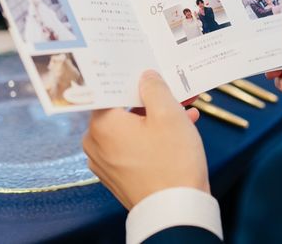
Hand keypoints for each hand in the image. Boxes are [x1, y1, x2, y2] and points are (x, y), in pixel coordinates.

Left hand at [83, 71, 208, 209]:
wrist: (177, 211)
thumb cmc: (172, 161)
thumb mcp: (168, 113)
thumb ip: (154, 87)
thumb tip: (145, 76)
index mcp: (102, 124)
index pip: (109, 89)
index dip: (130, 77)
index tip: (144, 69)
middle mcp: (96, 143)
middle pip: (123, 108)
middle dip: (150, 98)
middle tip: (172, 90)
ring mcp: (106, 162)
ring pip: (131, 126)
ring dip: (157, 116)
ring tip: (185, 110)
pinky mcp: (119, 175)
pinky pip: (133, 145)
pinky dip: (153, 135)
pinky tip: (181, 129)